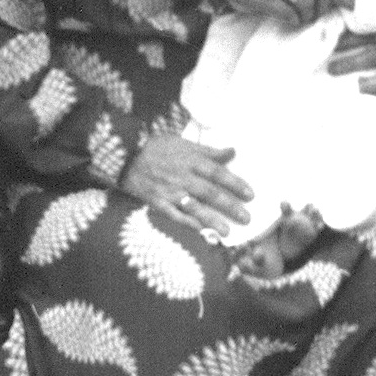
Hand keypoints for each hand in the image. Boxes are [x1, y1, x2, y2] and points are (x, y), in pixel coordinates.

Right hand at [120, 132, 252, 238]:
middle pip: (210, 192)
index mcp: (190, 160)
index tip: (250, 195)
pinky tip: (201, 232)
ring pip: (194, 207)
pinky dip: (187, 223)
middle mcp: (182, 177)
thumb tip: (233, 151)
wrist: (125, 155)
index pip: (218, 173)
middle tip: (246, 218)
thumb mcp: (183, 143)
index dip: (235, 184)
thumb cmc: (156, 147)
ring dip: (211, 220)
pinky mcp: (158, 202)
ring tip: (227, 232)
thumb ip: (208, 151)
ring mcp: (170, 191)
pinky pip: (174, 215)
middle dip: (229, 206)